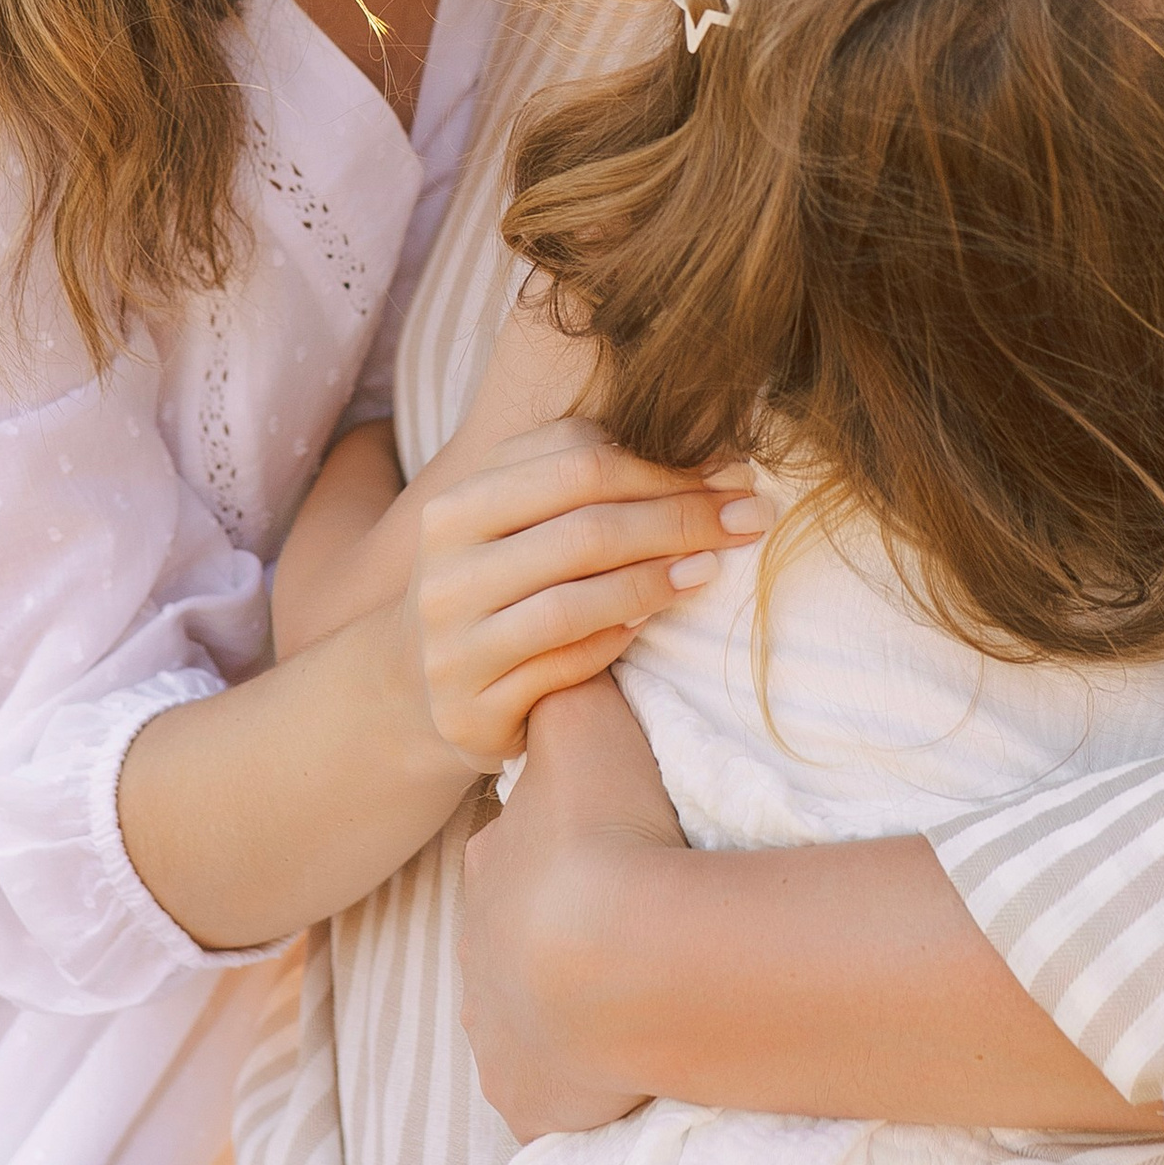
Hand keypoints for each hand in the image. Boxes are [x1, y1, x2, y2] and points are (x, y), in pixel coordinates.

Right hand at [406, 421, 764, 772]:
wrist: (414, 684)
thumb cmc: (493, 582)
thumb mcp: (513, 518)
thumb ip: (579, 476)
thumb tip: (704, 452)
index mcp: (457, 507)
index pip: (576, 463)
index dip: (663, 465)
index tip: (731, 471)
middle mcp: (446, 573)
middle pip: (585, 530)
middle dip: (681, 519)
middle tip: (749, 517)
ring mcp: (453, 647)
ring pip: (575, 603)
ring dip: (658, 581)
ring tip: (712, 568)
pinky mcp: (472, 712)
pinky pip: (564, 668)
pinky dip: (616, 641)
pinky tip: (655, 622)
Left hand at [460, 676, 686, 1138]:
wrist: (621, 952)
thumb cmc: (606, 828)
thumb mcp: (582, 722)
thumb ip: (569, 690)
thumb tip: (566, 664)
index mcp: (489, 865)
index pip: (517, 851)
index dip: (562, 850)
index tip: (611, 852)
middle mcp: (476, 949)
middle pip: (518, 936)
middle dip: (559, 934)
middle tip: (627, 927)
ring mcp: (492, 1028)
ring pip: (526, 1013)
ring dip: (566, 1006)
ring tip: (631, 994)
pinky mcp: (522, 1094)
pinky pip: (544, 1088)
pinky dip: (573, 1079)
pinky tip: (617, 1061)